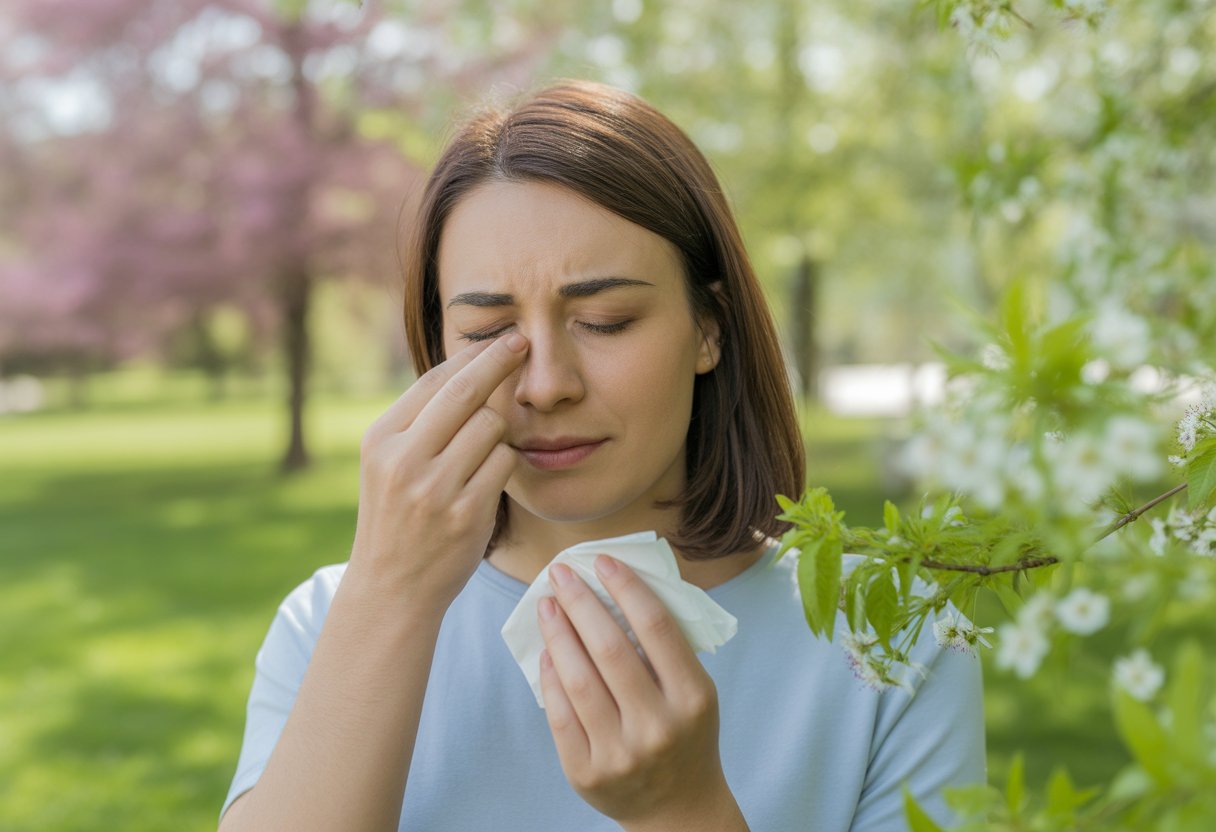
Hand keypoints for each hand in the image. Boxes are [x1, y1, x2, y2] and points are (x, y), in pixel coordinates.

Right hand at [349, 333, 527, 610]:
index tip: (499, 340)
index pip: (434, 381)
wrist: (392, 587)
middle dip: (500, 360)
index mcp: (381, 439)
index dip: (472, 356)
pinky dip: (505, 462)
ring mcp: (436, 488)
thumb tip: (471, 365)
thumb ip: (422, 420)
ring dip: (500, 430)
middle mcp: (404, 459)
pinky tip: (491, 476)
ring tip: (485, 450)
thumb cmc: (398, 517)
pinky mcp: (467, 513)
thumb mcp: (390, 463)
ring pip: (492, 427)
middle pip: (466, 391)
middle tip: (524, 343)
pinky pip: (505, 463)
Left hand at [537, 555, 744, 829]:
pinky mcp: (586, 774)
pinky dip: (551, 677)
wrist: (679, 809)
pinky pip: (560, 715)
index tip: (603, 561)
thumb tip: (616, 593)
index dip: (627, 588)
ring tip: (547, 605)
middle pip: (610, 649)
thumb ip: (666, 652)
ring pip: (579, 680)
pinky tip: (547, 650)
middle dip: (581, 603)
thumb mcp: (696, 693)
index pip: (656, 629)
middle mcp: (657, 726)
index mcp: (692, 698)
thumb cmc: (686, 736)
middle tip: (561, 573)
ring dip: (558, 634)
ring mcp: (619, 753)